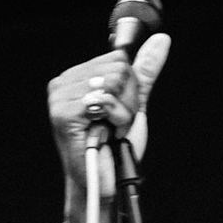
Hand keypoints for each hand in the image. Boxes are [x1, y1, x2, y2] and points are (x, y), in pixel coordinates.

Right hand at [46, 32, 171, 203]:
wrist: (105, 182)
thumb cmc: (114, 148)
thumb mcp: (133, 103)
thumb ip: (144, 72)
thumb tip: (162, 40)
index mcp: (76, 77)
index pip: (118, 58)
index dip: (130, 88)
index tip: (120, 111)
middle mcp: (63, 83)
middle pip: (118, 67)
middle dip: (128, 99)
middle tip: (115, 123)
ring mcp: (60, 98)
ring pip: (114, 81)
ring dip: (122, 112)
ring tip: (109, 129)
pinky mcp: (64, 113)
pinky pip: (105, 99)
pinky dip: (115, 119)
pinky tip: (105, 133)